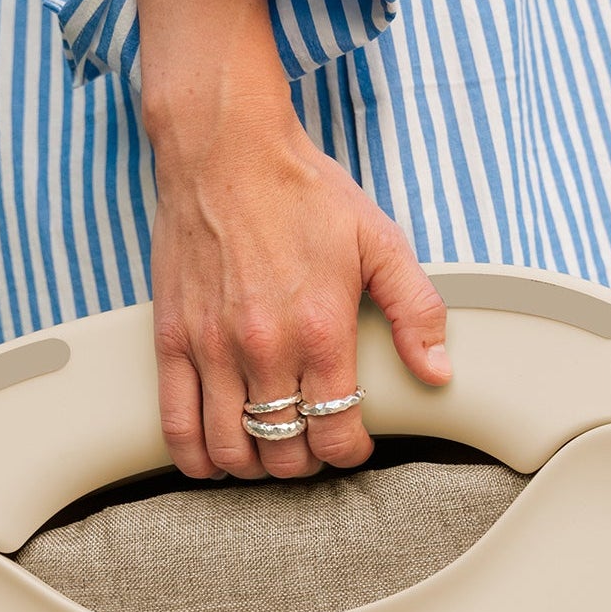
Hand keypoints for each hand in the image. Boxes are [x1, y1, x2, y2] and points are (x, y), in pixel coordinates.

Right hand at [136, 0, 450, 480]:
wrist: (224, 146)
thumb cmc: (300, 190)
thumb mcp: (379, 241)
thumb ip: (416, 309)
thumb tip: (439, 370)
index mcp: (321, 330)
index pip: (338, 433)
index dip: (349, 451)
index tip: (351, 441)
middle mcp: (265, 347)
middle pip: (284, 451)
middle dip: (304, 461)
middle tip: (311, 443)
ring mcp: (213, 347)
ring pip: (231, 448)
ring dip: (253, 464)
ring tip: (268, 448)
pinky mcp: (172, 339)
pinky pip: (175, 423)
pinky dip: (195, 456)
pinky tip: (213, 457)